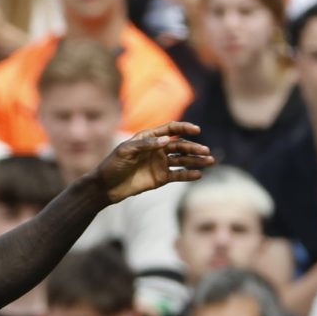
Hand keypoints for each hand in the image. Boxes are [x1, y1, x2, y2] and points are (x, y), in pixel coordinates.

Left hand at [96, 122, 214, 203]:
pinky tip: (199, 174)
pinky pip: (178, 175)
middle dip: (194, 148)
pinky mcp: (161, 178)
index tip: (197, 130)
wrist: (106, 187)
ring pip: (182, 160)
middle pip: (180, 145)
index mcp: (149, 137)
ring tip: (210, 161)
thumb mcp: (126, 151)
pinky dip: (188, 175)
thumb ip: (146, 144)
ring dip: (196, 160)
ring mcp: (160, 163)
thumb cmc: (113, 165)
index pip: (171, 129)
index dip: (184, 128)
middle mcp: (157, 149)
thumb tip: (166, 140)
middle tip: (206, 151)